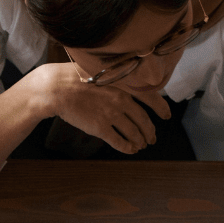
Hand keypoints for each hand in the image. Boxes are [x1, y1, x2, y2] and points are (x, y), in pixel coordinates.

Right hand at [33, 62, 171, 154]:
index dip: (161, 108)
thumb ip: (117, 82)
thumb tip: (127, 91)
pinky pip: (119, 141)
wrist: (57, 88)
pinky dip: (127, 147)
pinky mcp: (100, 127)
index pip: (151, 98)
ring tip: (140, 145)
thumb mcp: (102, 72)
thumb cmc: (74, 78)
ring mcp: (111, 114)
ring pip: (134, 133)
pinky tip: (129, 149)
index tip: (166, 115)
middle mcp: (122, 100)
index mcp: (124, 85)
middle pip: (143, 120)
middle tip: (152, 138)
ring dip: (139, 141)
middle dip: (150, 131)